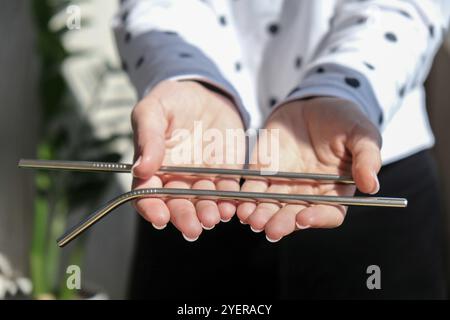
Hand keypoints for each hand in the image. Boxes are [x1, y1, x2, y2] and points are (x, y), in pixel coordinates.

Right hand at [131, 80, 244, 240]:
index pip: (146, 194)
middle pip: (176, 204)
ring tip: (212, 217)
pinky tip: (231, 207)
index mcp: (153, 166)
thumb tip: (140, 169)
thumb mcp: (154, 109)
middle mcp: (176, 177)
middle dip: (183, 217)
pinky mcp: (225, 172)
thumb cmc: (173, 99)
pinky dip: (229, 200)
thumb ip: (147, 137)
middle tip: (192, 228)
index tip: (160, 217)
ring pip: (202, 201)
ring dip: (207, 212)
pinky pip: (227, 190)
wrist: (207, 92)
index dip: (151, 207)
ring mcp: (201, 177)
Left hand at [236, 97, 381, 241]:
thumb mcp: (362, 133)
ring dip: (260, 214)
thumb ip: (367, 158)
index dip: (317, 218)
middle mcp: (308, 194)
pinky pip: (252, 188)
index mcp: (335, 191)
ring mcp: (284, 185)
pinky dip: (244, 196)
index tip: (304, 217)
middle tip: (269, 227)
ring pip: (271, 206)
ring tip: (250, 218)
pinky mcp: (264, 172)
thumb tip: (372, 185)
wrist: (314, 103)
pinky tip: (237, 202)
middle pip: (295, 215)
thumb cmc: (344, 120)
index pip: (328, 213)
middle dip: (281, 222)